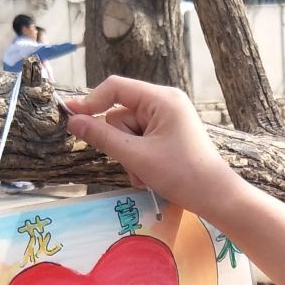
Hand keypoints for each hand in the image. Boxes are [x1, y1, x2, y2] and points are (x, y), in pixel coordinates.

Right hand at [64, 77, 243, 213]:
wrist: (216, 197)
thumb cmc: (181, 174)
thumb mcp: (136, 156)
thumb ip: (102, 136)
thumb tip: (73, 121)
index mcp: (162, 98)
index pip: (115, 88)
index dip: (90, 101)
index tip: (69, 116)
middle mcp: (165, 102)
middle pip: (120, 114)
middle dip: (121, 143)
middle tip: (135, 163)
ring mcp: (168, 119)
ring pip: (128, 133)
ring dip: (130, 156)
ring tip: (147, 174)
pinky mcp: (168, 135)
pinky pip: (140, 141)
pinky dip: (140, 160)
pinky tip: (152, 175)